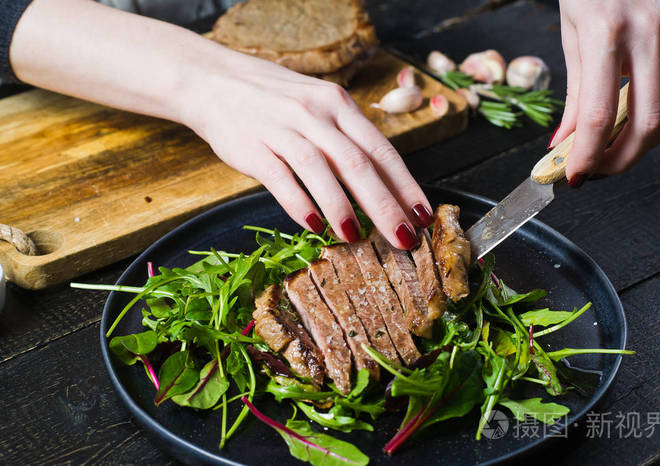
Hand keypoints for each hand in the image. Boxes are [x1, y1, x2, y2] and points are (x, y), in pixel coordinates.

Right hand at [180, 51, 431, 248]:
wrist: (214, 82)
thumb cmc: (274, 102)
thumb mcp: (317, 108)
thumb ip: (345, 139)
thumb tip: (381, 183)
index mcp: (338, 105)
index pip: (381, 150)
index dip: (406, 185)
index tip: (423, 215)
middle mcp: (315, 114)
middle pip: (359, 164)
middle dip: (386, 205)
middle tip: (404, 237)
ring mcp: (283, 128)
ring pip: (322, 170)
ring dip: (342, 208)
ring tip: (357, 237)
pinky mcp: (253, 146)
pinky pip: (281, 178)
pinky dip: (300, 204)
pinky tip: (314, 225)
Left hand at [551, 0, 659, 185]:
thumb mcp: (572, 36)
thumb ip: (575, 95)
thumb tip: (566, 144)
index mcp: (606, 32)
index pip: (599, 115)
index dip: (588, 155)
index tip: (576, 175)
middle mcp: (652, 29)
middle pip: (649, 121)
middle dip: (623, 158)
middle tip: (599, 170)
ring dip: (646, 141)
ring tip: (617, 147)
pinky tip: (653, 120)